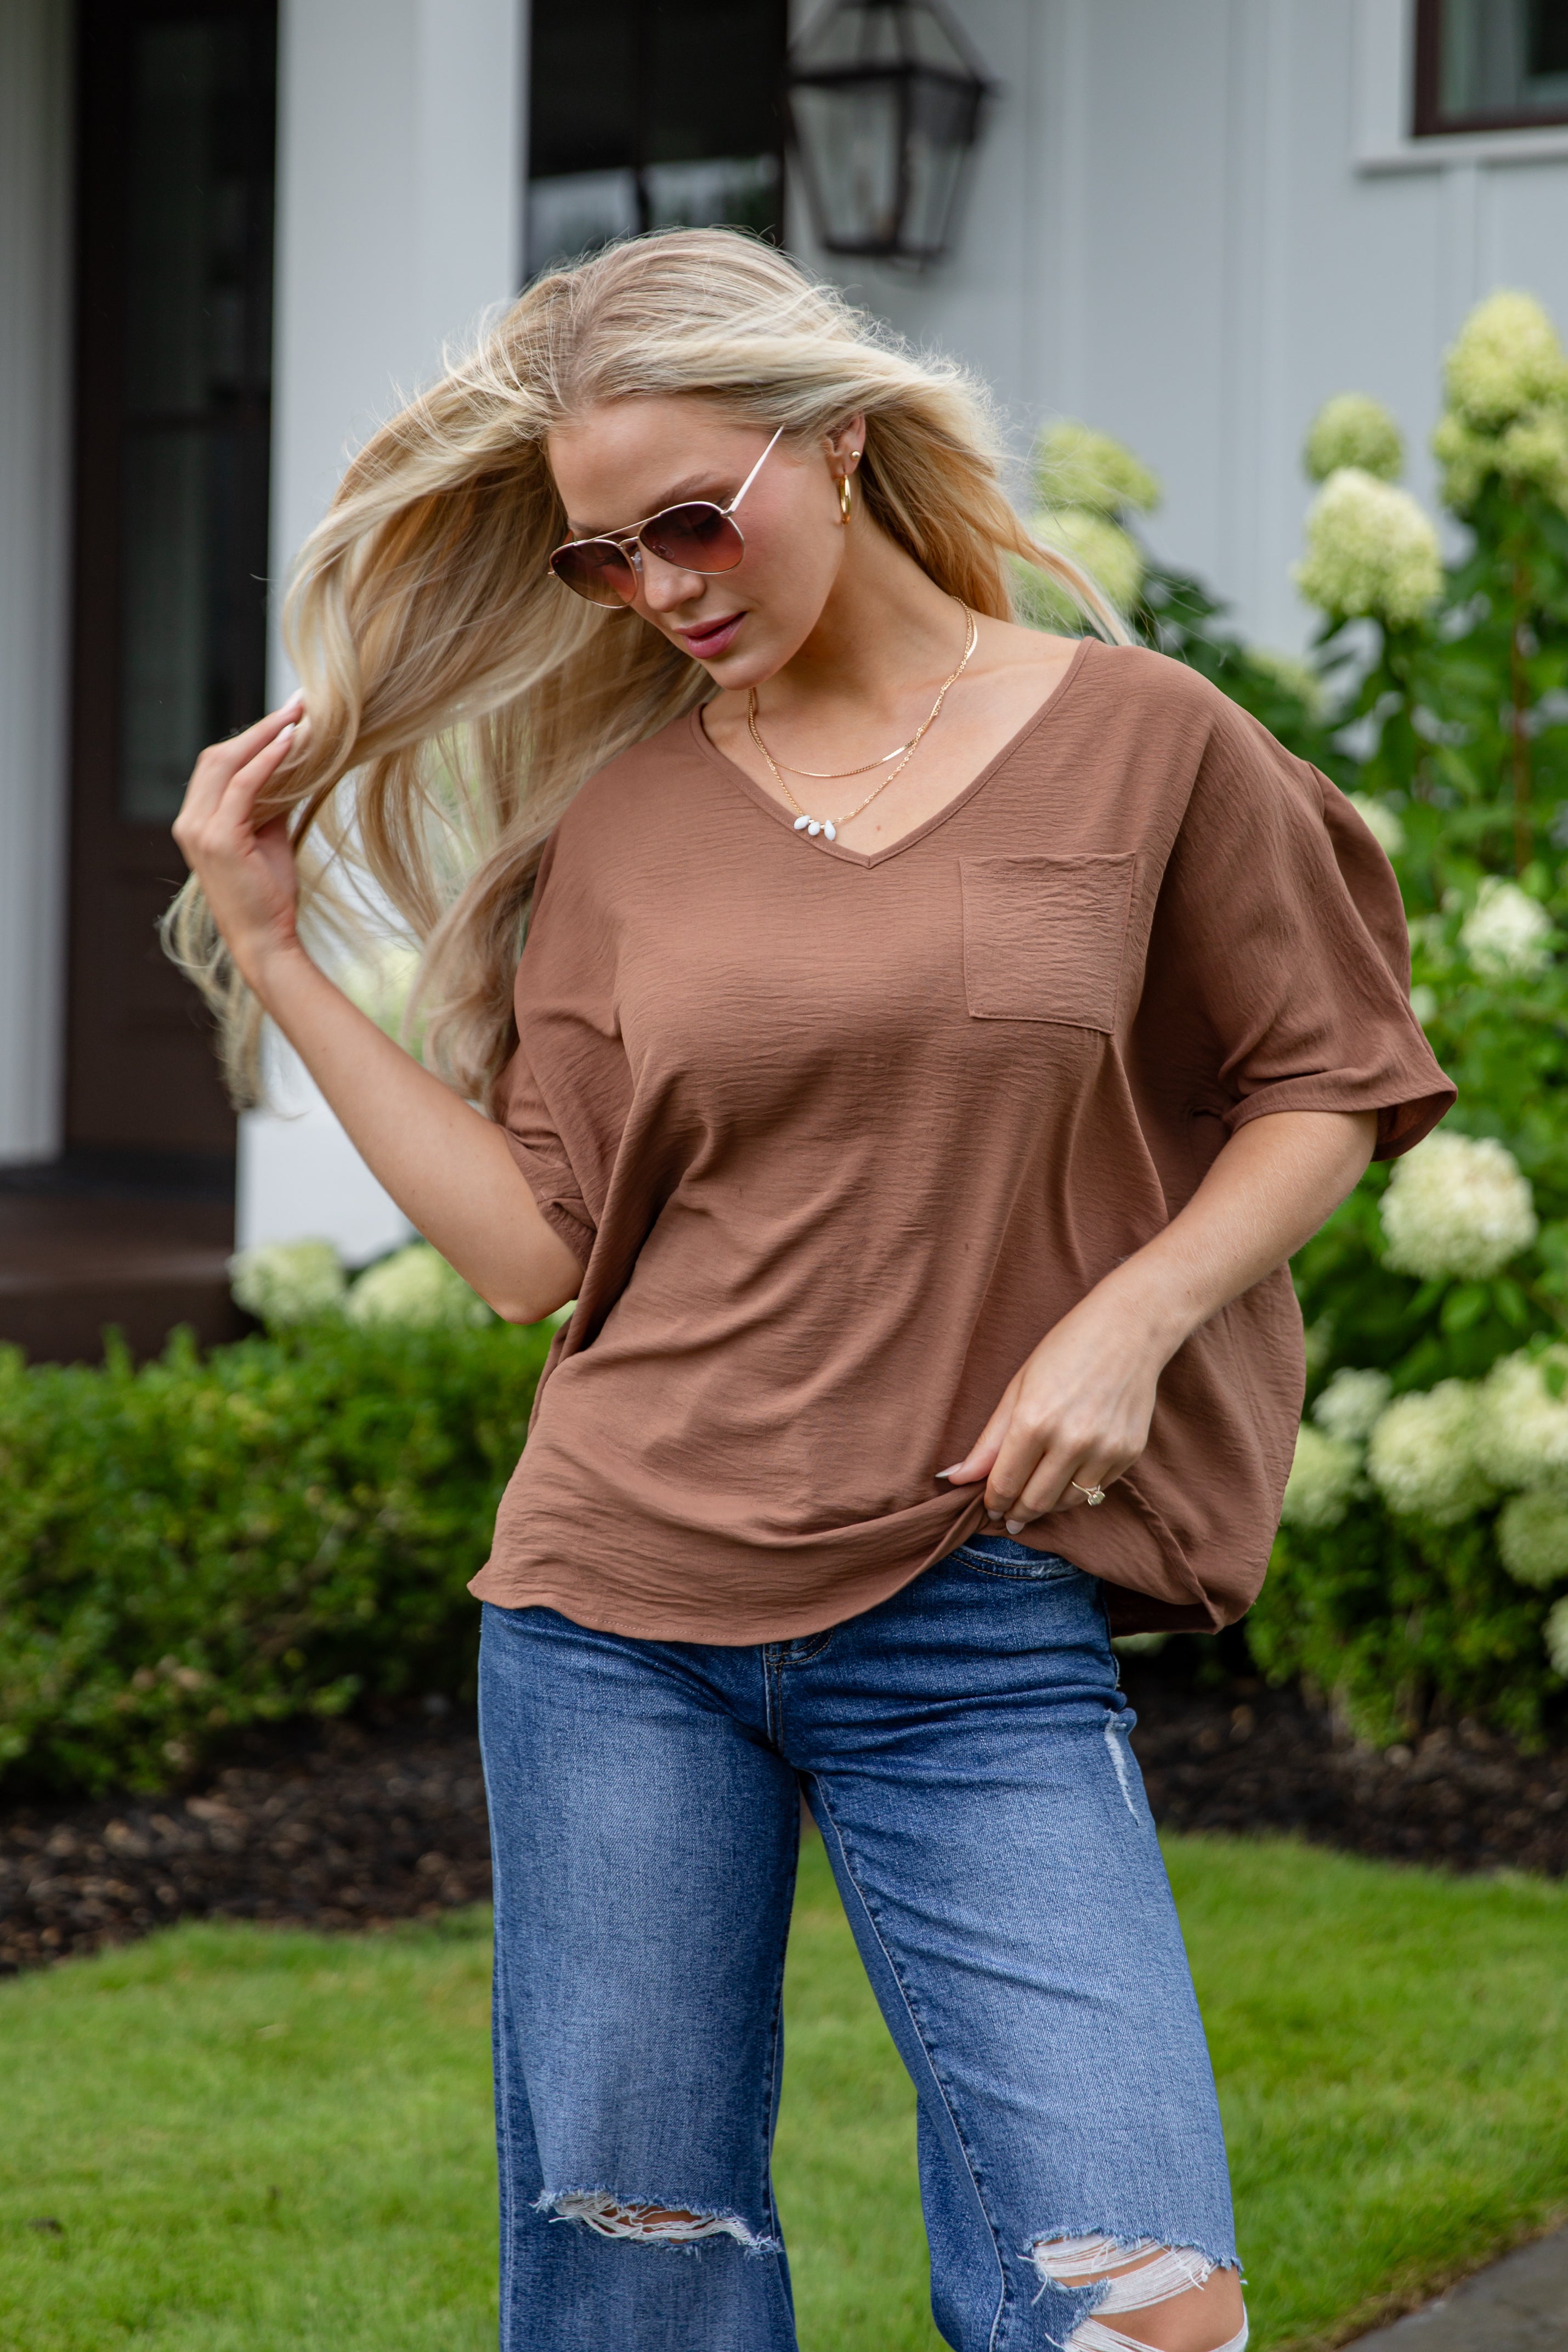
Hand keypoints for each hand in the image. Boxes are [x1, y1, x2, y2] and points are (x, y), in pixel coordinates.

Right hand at [171, 693, 306, 996]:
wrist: (265, 940)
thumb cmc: (268, 895)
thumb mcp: (267, 839)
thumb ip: (268, 803)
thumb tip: (292, 766)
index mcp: (194, 821)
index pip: (217, 765)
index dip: (251, 738)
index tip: (286, 716)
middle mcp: (188, 822)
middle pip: (217, 756)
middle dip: (260, 727)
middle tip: (299, 705)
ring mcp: (198, 830)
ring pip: (227, 764)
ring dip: (266, 736)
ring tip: (300, 716)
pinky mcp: (218, 839)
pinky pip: (242, 786)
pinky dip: (267, 760)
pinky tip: (290, 743)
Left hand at [938, 1290, 1167, 1530]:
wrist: (1129, 1329)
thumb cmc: (1065, 1351)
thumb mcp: (1018, 1388)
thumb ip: (989, 1440)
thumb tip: (955, 1478)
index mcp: (1034, 1421)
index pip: (1005, 1485)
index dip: (992, 1502)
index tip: (989, 1505)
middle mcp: (1071, 1441)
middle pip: (1035, 1502)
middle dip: (1016, 1512)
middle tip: (1009, 1512)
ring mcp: (1105, 1450)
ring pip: (1066, 1503)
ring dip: (1047, 1504)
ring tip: (1037, 1493)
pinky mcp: (1129, 1453)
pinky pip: (1096, 1490)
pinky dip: (1077, 1489)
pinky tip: (1068, 1474)